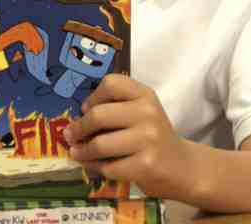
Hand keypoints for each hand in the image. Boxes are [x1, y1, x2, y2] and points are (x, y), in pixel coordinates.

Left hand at [63, 74, 188, 197]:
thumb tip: (77, 119)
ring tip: (76, 152)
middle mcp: (148, 113)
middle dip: (78, 128)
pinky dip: (95, 167)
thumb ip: (114, 107)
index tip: (85, 109)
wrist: (181, 166)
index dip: (93, 97)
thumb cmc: (151, 136)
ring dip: (82, 151)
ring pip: (100, 144)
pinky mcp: (146, 165)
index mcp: (145, 94)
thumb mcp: (140, 112)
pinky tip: (92, 165)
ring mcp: (149, 139)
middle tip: (70, 135)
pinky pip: (109, 166)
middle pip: (98, 115)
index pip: (111, 84)